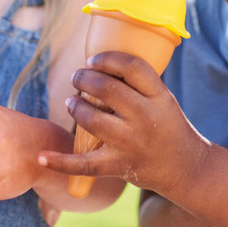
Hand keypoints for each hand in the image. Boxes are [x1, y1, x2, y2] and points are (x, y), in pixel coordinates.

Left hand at [38, 52, 210, 195]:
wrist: (186, 167)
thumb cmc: (169, 126)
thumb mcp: (164, 99)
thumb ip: (138, 85)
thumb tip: (99, 65)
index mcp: (159, 96)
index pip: (132, 67)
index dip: (107, 59)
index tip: (92, 60)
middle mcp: (146, 117)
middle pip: (107, 88)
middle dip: (84, 78)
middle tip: (77, 78)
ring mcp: (132, 142)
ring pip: (92, 119)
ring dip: (75, 106)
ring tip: (71, 102)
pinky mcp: (119, 165)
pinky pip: (84, 164)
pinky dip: (60, 162)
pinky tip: (41, 157)